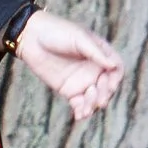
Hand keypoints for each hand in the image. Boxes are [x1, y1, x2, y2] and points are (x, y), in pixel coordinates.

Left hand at [16, 11, 122, 126]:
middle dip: (104, 94)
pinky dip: (82, 112)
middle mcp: (94, 69)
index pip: (116, 69)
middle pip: (107, 87)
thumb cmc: (56, 31)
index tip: (108, 83)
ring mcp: (82, 81)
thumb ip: (96, 52)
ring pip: (95, 99)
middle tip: (95, 95)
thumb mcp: (79, 38)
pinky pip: (80, 105)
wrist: (31, 37)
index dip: (115, 79)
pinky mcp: (69, 91)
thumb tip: (113, 65)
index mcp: (100, 54)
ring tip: (86, 108)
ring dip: (93, 105)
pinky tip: (80, 115)